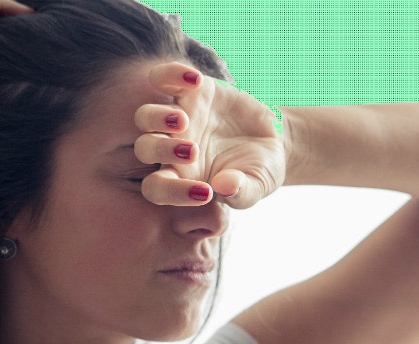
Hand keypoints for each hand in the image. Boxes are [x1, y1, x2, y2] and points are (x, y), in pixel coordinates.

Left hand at [134, 62, 285, 209]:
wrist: (273, 139)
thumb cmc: (260, 170)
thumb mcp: (257, 186)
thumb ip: (241, 193)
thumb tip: (224, 187)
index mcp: (182, 178)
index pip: (158, 189)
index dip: (172, 193)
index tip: (205, 193)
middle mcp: (173, 149)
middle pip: (145, 149)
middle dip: (160, 150)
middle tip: (193, 151)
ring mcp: (180, 118)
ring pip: (145, 116)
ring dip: (157, 118)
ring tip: (183, 119)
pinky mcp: (192, 91)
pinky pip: (164, 78)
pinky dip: (171, 75)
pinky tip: (194, 80)